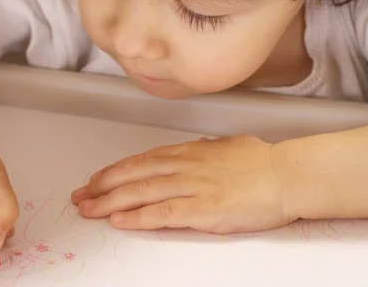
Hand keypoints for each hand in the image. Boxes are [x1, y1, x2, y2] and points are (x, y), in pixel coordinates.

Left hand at [71, 135, 296, 233]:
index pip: (139, 161)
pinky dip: (138, 217)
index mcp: (187, 152)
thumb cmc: (259, 161)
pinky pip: (163, 213)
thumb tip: (191, 150)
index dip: (113, 171)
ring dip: (109, 201)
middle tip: (80, 195)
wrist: (286, 174)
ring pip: (140, 192)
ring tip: (88, 209)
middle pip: (132, 174)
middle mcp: (183, 165)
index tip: (95, 178)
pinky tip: (119, 220)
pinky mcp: (203, 208)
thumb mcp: (223, 147)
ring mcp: (191, 186)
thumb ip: (201, 151)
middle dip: (101, 185)